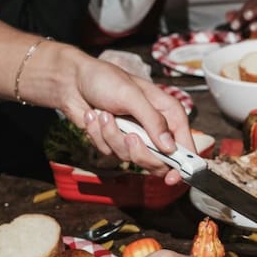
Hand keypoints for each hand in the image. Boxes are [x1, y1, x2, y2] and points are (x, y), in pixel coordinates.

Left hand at [60, 54, 194, 185]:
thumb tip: (170, 147)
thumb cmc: (105, 79)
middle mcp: (154, 127)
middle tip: (129, 136)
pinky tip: (94, 117)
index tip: (172, 177)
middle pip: (158, 160)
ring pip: (130, 157)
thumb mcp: (132, 96)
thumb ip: (153, 121)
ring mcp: (134, 136)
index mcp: (168, 113)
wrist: (72, 81)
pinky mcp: (114, 142)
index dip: (184, 164)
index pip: (184, 144)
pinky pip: (110, 152)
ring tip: (104, 115)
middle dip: (139, 151)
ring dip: (112, 137)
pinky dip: (99, 135)